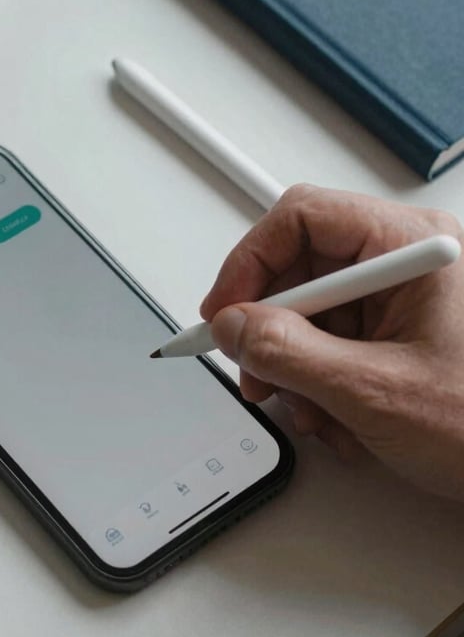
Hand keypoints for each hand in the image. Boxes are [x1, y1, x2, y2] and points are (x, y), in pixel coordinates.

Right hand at [200, 185, 463, 502]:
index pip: (304, 217)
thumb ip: (290, 354)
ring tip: (310, 412)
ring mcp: (403, 299)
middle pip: (303, 268)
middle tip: (253, 372)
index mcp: (412, 248)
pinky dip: (320, 383)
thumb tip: (233, 327)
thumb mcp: (374, 392)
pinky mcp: (399, 333)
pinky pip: (333, 343)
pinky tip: (338, 419)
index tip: (224, 313)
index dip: (250, 263)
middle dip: (271, 329)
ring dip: (294, 368)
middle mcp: (406, 263)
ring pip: (312, 313)